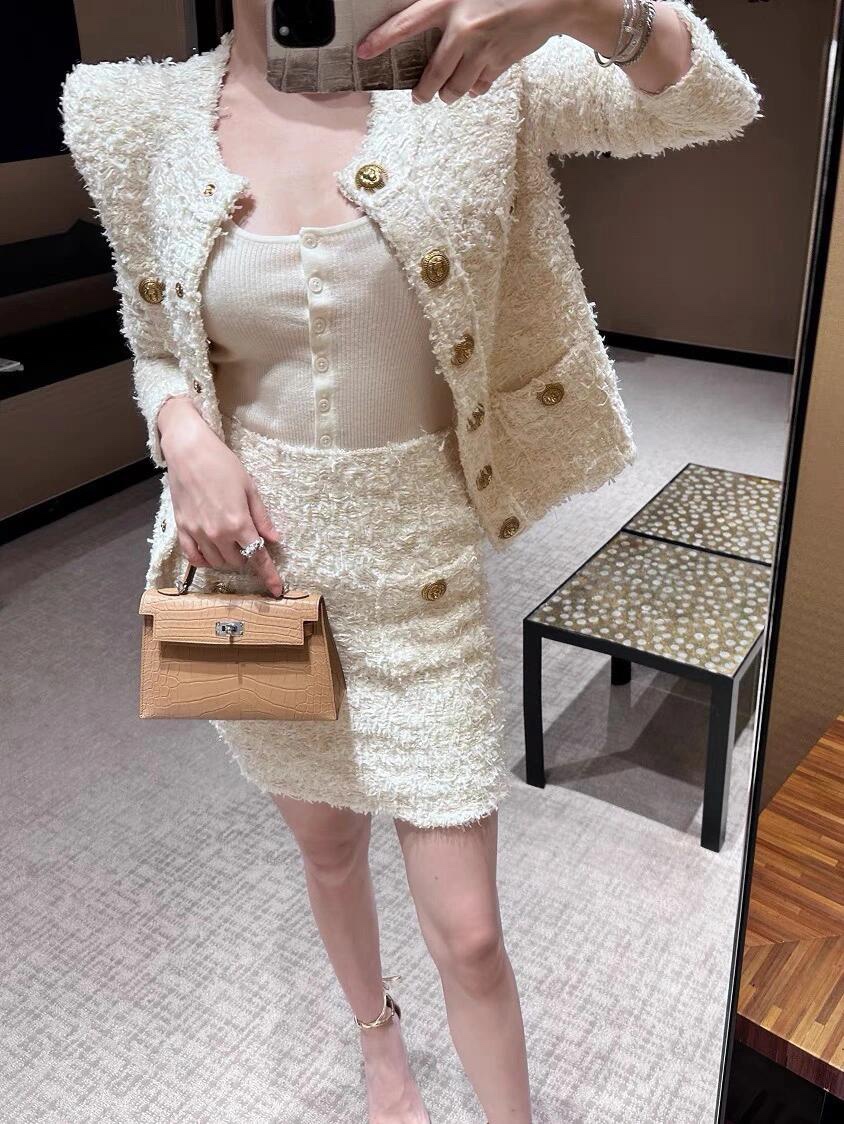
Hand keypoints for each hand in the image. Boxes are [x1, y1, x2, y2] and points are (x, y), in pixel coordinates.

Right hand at [157, 396, 284, 597]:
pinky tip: (211, 554)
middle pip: (237, 562)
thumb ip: (261, 517)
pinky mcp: (181, 530)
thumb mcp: (250, 488)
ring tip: (230, 543)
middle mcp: (218, 534)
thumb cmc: (222, 464)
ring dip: (227, 559)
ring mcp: (197, 534)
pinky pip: (193, 557)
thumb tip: (274, 538)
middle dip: (247, 557)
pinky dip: (204, 560)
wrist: (188, 451)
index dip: (269, 575)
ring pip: (217, 562)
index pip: (258, 557)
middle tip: (247, 541)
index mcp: (239, 523)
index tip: (277, 590)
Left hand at [355, 0, 580, 103]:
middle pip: (432, 75)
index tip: (363, 52)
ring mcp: (482, 50)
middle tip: (419, 96)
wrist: (551, 0)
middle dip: (423, 92)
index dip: (381, 40)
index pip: (405, 24)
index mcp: (448, 2)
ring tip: (448, 92)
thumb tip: (429, 33)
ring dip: (449, 94)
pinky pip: (479, 87)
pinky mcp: (499, 64)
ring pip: (455, 88)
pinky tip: (475, 81)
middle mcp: (462, 29)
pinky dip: (474, 88)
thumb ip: (448, 10)